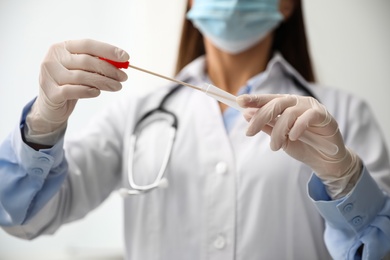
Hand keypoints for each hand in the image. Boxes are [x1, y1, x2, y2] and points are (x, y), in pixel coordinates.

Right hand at [29, 39, 128, 132]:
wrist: (51, 107)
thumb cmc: (70, 84)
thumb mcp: (81, 70)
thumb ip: (96, 64)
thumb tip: (121, 63)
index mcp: (61, 48)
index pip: (87, 44)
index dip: (108, 50)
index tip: (125, 57)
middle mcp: (52, 59)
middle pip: (87, 61)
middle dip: (109, 69)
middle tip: (124, 77)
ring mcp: (49, 75)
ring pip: (82, 76)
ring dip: (104, 82)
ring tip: (117, 86)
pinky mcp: (50, 93)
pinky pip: (73, 90)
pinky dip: (88, 91)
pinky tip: (97, 93)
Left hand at [237, 94, 361, 197]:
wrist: (324, 160)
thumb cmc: (302, 145)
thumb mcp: (279, 137)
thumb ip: (266, 125)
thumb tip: (246, 114)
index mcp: (286, 105)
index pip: (268, 99)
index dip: (254, 99)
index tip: (239, 102)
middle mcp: (298, 102)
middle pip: (276, 104)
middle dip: (260, 117)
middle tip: (249, 132)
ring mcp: (311, 107)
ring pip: (289, 113)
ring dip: (278, 132)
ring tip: (275, 147)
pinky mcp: (324, 116)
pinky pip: (308, 116)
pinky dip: (297, 127)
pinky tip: (293, 137)